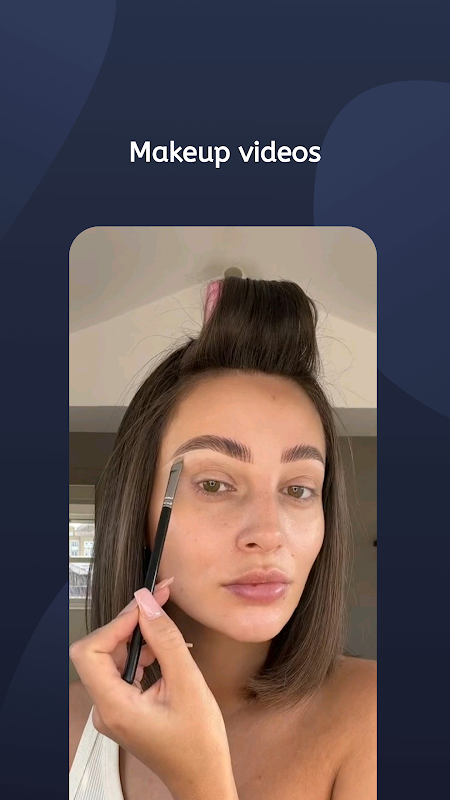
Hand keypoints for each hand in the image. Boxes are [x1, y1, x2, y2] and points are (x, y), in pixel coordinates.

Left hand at [69, 580, 235, 798]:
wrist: (203, 778)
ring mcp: (113, 710)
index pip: (90, 651)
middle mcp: (105, 709)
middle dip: (129, 622)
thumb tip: (147, 603)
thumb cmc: (199, 743)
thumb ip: (165, 640)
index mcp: (114, 707)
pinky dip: (143, 653)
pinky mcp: (124, 708)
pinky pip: (124, 670)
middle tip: (159, 599)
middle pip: (100, 651)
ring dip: (138, 636)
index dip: (115, 623)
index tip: (145, 606)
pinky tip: (166, 649)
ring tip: (166, 622)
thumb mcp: (188, 684)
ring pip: (112, 658)